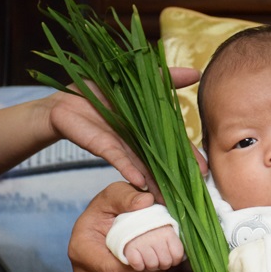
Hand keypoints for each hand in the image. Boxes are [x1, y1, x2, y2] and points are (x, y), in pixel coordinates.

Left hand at [48, 67, 206, 191]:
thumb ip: (167, 78)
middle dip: (176, 177)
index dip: (190, 157)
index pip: (175, 145)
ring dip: (155, 182)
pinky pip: (118, 158)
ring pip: (142, 166)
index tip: (205, 171)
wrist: (65, 101)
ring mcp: (122, 145)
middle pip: (161, 160)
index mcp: (150, 129)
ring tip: (168, 197)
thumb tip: (196, 74)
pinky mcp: (103, 145)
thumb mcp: (140, 78)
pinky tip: (141, 181)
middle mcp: (138, 141)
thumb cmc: (101, 91)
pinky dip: (129, 168)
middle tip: (193, 191)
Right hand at [69, 182, 187, 271]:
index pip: (112, 269)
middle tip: (173, 262)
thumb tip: (145, 201)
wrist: (107, 226)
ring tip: (175, 270)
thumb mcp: (116, 193)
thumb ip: (127, 196)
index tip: (158, 252)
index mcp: (80, 249)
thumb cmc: (111, 209)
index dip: (139, 265)